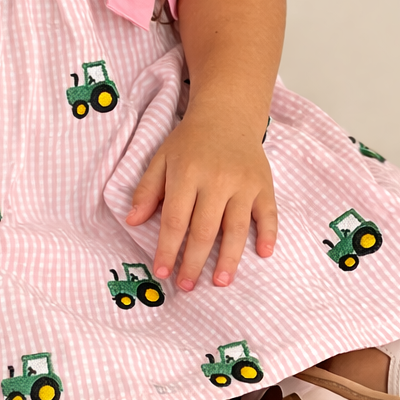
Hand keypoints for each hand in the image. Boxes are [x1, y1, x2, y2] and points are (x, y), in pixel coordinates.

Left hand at [126, 109, 276, 289]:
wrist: (228, 113)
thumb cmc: (190, 140)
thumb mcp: (161, 158)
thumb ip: (147, 189)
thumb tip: (132, 221)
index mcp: (187, 173)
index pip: (175, 220)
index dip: (167, 249)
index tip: (162, 272)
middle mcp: (217, 179)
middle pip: (204, 230)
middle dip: (194, 262)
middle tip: (187, 285)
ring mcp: (243, 183)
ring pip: (236, 228)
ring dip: (229, 258)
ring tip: (220, 282)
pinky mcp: (264, 184)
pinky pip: (268, 214)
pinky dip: (268, 234)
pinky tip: (263, 254)